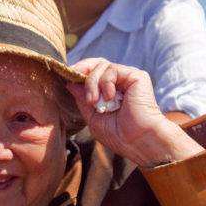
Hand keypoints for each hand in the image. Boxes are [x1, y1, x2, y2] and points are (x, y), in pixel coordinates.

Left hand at [66, 59, 201, 167]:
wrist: (139, 141)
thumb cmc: (119, 135)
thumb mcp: (93, 117)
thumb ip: (82, 99)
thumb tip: (70, 82)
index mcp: (109, 92)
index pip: (92, 74)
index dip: (78, 73)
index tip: (67, 77)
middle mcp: (119, 83)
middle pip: (96, 64)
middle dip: (82, 70)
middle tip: (73, 79)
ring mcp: (127, 78)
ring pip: (101, 65)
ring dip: (92, 83)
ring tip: (94, 101)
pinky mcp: (136, 76)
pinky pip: (112, 69)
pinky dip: (105, 82)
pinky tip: (109, 97)